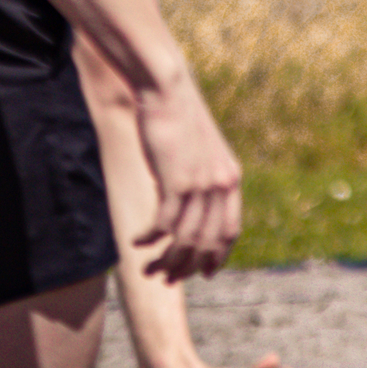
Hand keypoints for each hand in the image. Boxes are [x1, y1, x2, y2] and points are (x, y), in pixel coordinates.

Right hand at [132, 65, 242, 281]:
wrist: (168, 89)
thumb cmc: (179, 119)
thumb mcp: (199, 153)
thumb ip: (200, 182)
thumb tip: (185, 213)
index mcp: (231, 178)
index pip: (230, 232)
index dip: (216, 257)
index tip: (202, 273)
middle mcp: (221, 185)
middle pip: (206, 244)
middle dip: (185, 268)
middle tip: (164, 279)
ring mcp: (201, 184)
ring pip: (184, 240)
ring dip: (164, 261)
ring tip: (146, 268)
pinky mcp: (177, 181)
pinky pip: (163, 225)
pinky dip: (148, 239)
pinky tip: (135, 242)